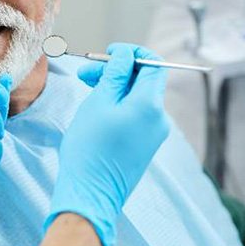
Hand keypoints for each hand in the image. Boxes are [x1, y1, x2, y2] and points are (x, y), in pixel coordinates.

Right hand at [46, 44, 169, 245]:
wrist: (90, 193)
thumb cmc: (89, 147)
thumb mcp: (99, 103)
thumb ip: (115, 75)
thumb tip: (126, 55)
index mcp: (150, 105)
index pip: (153, 64)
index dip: (131, 53)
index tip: (109, 52)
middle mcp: (158, 118)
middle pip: (143, 81)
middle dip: (116, 71)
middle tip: (86, 72)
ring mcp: (154, 133)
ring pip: (137, 97)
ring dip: (114, 87)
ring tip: (86, 87)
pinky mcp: (144, 144)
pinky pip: (135, 114)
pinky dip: (118, 104)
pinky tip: (97, 106)